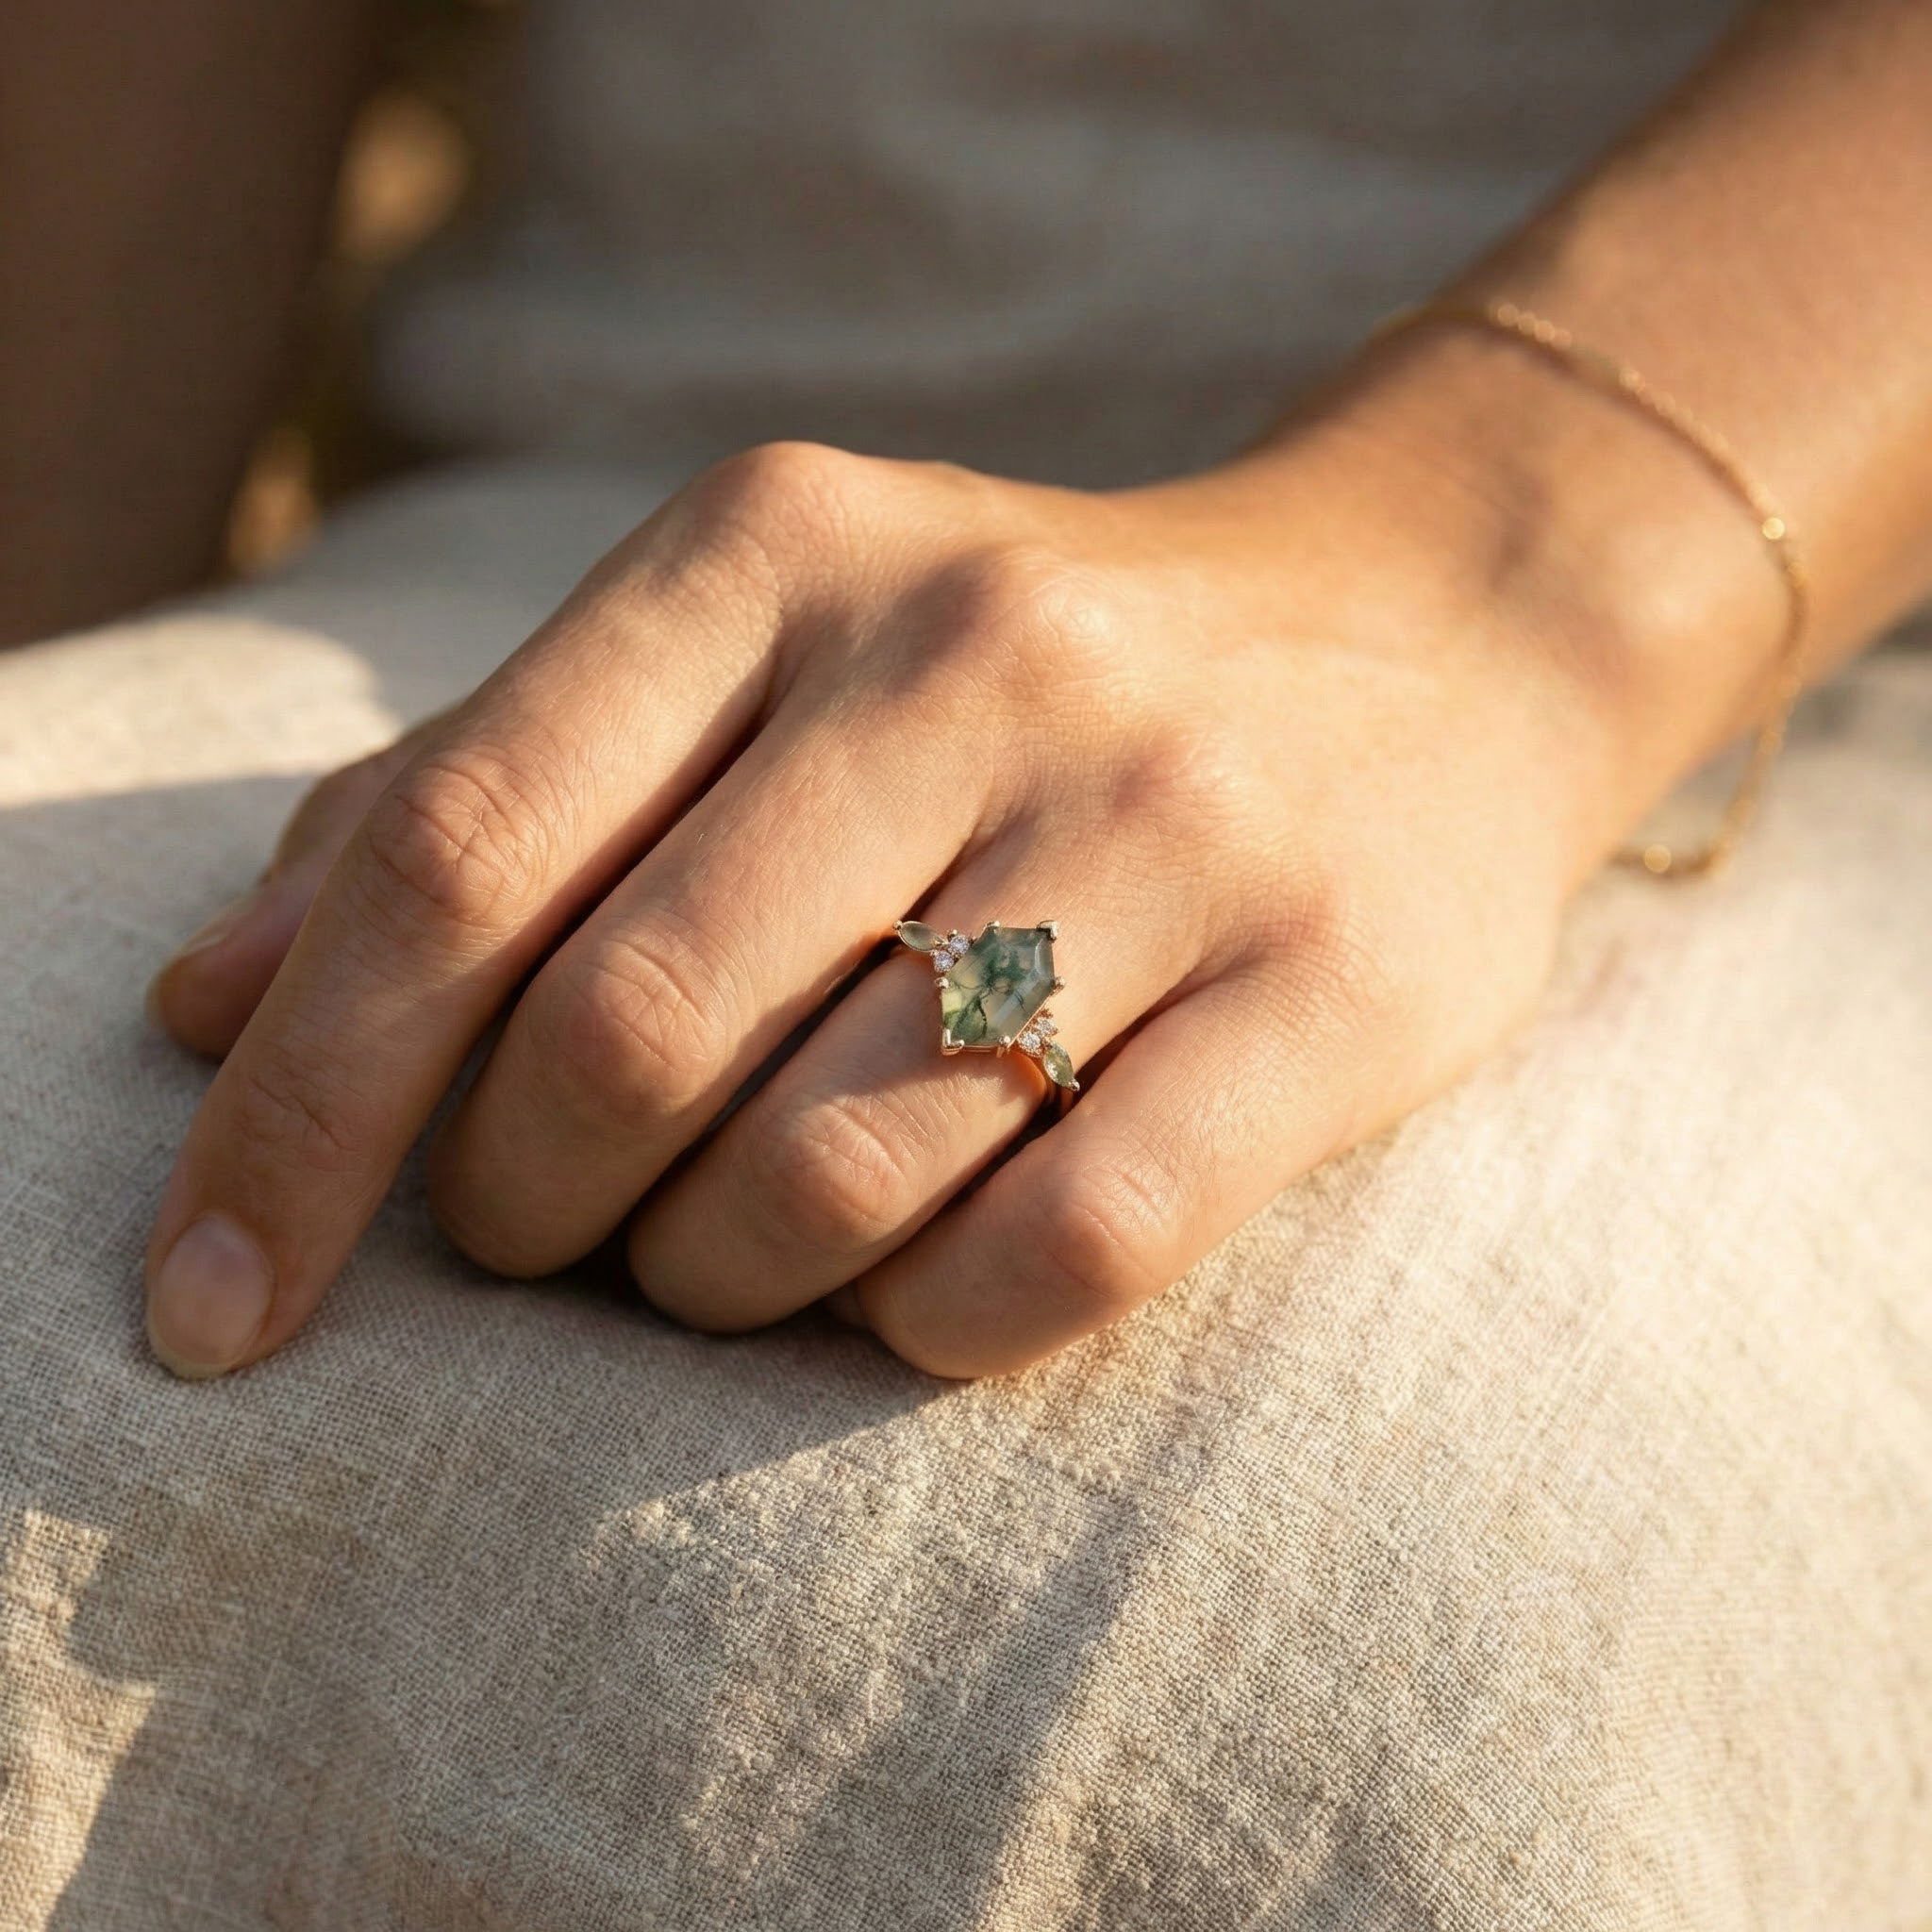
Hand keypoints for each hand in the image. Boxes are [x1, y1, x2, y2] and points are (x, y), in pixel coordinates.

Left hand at [144, 417, 1628, 1379]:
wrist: (1433, 627)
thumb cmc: (1020, 674)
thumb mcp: (748, 649)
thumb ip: (476, 797)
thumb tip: (201, 1004)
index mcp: (776, 550)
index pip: (455, 856)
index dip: (296, 1109)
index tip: (213, 1302)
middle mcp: (970, 658)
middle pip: (623, 1039)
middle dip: (526, 1212)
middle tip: (548, 1237)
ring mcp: (1169, 820)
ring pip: (830, 1170)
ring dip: (722, 1281)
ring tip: (730, 1255)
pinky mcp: (1334, 988)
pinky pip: (1059, 1251)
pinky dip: (927, 1327)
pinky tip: (911, 1294)